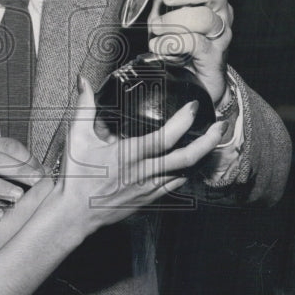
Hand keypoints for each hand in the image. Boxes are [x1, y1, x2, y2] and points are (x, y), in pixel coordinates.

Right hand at [55, 77, 228, 236]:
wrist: (74, 212)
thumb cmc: (76, 175)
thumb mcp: (77, 137)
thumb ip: (84, 107)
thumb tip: (83, 81)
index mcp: (129, 155)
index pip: (164, 137)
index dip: (183, 121)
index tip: (193, 106)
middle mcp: (143, 172)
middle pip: (185, 157)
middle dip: (207, 140)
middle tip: (220, 126)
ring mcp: (148, 188)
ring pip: (185, 173)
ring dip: (201, 156)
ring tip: (211, 141)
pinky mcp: (148, 199)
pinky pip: (174, 185)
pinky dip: (186, 173)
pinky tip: (190, 164)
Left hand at [147, 0, 232, 104]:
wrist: (197, 84)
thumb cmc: (182, 49)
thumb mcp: (171, 21)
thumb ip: (167, 4)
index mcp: (210, 2)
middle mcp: (220, 14)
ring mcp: (220, 34)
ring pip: (202, 17)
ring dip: (173, 22)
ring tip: (158, 31)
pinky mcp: (214, 55)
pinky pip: (195, 42)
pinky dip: (173, 43)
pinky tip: (160, 46)